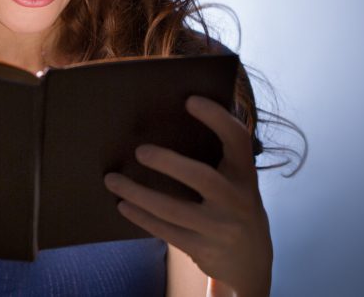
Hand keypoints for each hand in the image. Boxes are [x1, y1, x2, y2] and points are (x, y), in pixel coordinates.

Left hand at [103, 96, 271, 296]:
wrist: (252, 263)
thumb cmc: (233, 207)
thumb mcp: (236, 182)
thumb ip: (215, 160)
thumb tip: (165, 126)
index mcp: (245, 174)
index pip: (237, 140)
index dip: (217, 118)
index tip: (190, 100)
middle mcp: (238, 200)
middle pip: (202, 177)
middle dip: (168, 163)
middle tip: (139, 150)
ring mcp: (221, 228)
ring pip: (173, 209)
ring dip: (138, 193)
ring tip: (111, 179)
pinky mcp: (204, 250)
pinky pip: (166, 231)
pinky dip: (141, 217)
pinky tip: (123, 204)